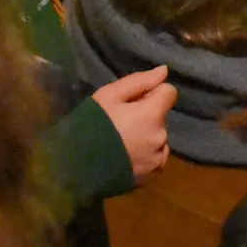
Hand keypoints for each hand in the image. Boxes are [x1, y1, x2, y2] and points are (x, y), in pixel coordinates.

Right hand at [91, 65, 176, 180]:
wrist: (76, 167)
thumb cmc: (91, 125)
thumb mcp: (110, 96)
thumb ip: (140, 82)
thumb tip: (164, 71)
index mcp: (153, 114)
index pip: (169, 93)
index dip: (152, 93)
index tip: (134, 101)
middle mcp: (161, 137)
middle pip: (161, 117)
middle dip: (146, 116)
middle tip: (121, 123)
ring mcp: (157, 158)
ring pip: (158, 138)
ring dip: (147, 136)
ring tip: (122, 142)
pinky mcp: (151, 176)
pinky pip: (155, 158)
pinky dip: (145, 155)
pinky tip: (126, 156)